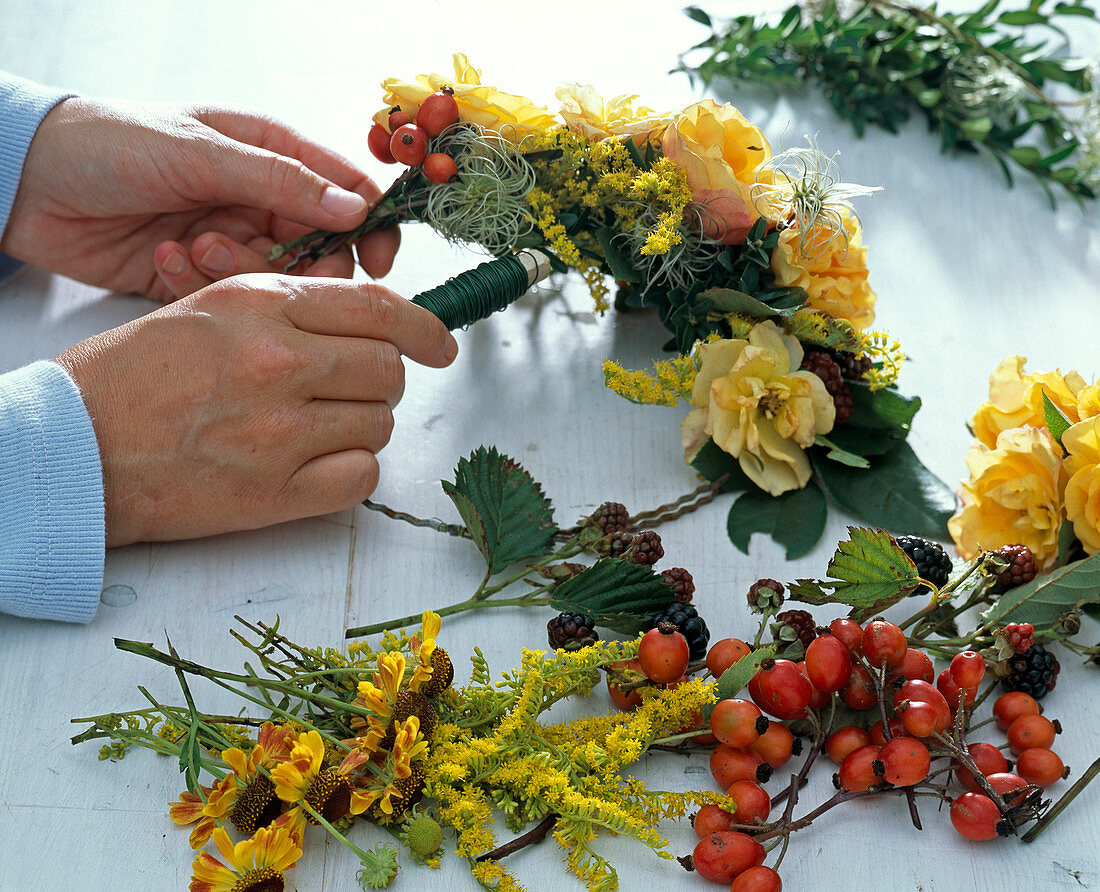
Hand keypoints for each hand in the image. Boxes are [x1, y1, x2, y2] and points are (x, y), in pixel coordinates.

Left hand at [1, 97, 399, 300]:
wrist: (30, 182)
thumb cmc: (110, 143)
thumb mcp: (201, 152)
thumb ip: (281, 179)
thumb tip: (354, 208)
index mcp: (271, 155)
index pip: (348, 193)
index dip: (372, 228)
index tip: (378, 263)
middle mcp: (258, 199)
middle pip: (321, 250)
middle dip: (297, 265)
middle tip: (256, 260)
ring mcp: (231, 239)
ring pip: (274, 280)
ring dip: (237, 273)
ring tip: (190, 249)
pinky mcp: (200, 276)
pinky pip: (228, 298)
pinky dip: (199, 285)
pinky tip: (163, 258)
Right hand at [54, 274, 456, 545]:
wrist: (76, 446)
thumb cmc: (133, 375)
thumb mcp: (209, 307)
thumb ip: (292, 308)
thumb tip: (370, 325)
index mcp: (261, 307)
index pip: (378, 308)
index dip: (424, 327)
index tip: (440, 345)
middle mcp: (278, 364)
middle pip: (388, 369)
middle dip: (381, 379)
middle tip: (348, 389)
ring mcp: (279, 432)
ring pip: (379, 423)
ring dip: (362, 424)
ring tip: (317, 426)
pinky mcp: (273, 493)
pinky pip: (362, 476)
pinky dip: (352, 469)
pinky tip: (318, 462)